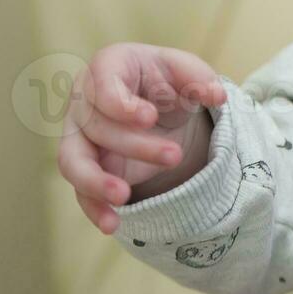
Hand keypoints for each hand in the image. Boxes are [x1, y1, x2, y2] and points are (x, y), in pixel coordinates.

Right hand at [56, 43, 226, 233]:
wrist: (158, 104)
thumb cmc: (166, 81)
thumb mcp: (186, 72)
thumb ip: (200, 78)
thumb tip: (218, 96)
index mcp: (107, 68)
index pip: (101, 84)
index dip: (120, 103)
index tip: (150, 118)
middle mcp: (84, 102)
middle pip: (97, 127)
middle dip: (135, 144)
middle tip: (175, 155)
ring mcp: (79, 137)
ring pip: (74, 161)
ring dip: (96, 181)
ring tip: (123, 198)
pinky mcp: (86, 168)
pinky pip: (80, 192)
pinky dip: (94, 209)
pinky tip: (113, 225)